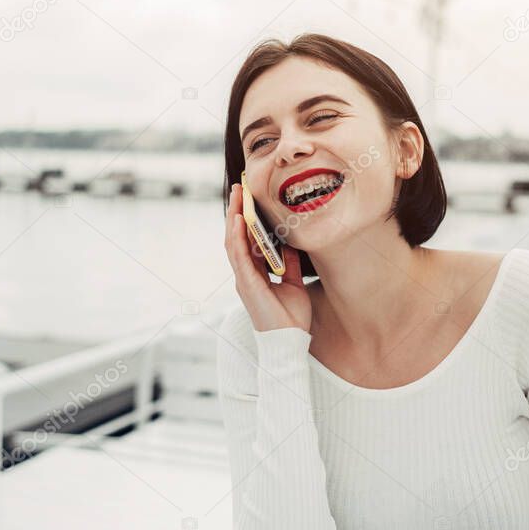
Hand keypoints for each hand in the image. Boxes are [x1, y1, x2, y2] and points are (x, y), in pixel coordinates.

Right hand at [224, 183, 312, 333]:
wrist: (289, 342)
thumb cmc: (291, 318)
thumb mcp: (294, 284)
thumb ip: (289, 265)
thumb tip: (289, 244)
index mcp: (255, 273)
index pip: (247, 240)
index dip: (247, 218)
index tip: (250, 196)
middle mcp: (246, 274)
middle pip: (237, 236)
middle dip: (238, 210)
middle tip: (241, 187)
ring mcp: (244, 278)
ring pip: (234, 241)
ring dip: (235, 216)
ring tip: (238, 195)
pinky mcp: (247, 284)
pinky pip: (239, 255)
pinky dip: (238, 236)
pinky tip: (240, 219)